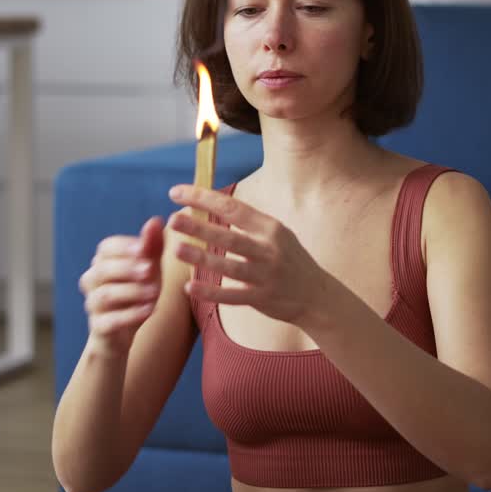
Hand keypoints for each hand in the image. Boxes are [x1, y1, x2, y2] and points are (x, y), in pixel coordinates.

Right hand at [79, 217, 163, 356]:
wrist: (123, 334)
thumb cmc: (138, 293)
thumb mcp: (150, 269)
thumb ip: (152, 247)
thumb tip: (155, 220)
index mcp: (102, 262)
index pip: (106, 248)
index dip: (124, 247)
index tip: (144, 248)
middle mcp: (92, 281)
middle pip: (103, 270)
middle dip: (127, 268)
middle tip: (150, 269)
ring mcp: (93, 305)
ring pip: (105, 295)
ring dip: (132, 292)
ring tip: (155, 292)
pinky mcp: (98, 328)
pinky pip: (110, 321)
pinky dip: (130, 315)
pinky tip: (149, 310)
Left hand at [166, 185, 329, 326]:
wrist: (317, 295)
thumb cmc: (288, 259)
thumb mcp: (276, 233)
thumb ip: (248, 222)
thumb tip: (212, 203)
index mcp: (270, 228)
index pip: (233, 208)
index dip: (203, 198)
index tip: (177, 192)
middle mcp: (269, 249)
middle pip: (229, 237)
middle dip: (200, 227)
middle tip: (173, 220)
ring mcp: (267, 276)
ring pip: (229, 266)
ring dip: (201, 258)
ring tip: (176, 249)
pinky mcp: (263, 299)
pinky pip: (233, 296)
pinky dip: (211, 292)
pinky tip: (189, 287)